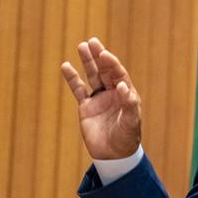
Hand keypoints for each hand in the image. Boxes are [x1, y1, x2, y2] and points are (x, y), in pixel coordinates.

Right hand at [59, 37, 142, 159]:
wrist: (113, 155)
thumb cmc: (127, 138)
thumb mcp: (131, 122)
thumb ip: (129, 105)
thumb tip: (124, 87)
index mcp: (126, 94)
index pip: (118, 74)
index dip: (112, 63)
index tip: (104, 54)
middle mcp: (113, 93)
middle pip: (105, 70)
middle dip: (99, 56)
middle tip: (92, 42)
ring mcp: (99, 99)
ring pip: (92, 76)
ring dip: (87, 62)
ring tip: (82, 46)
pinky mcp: (86, 107)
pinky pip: (78, 90)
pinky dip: (72, 78)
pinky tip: (66, 66)